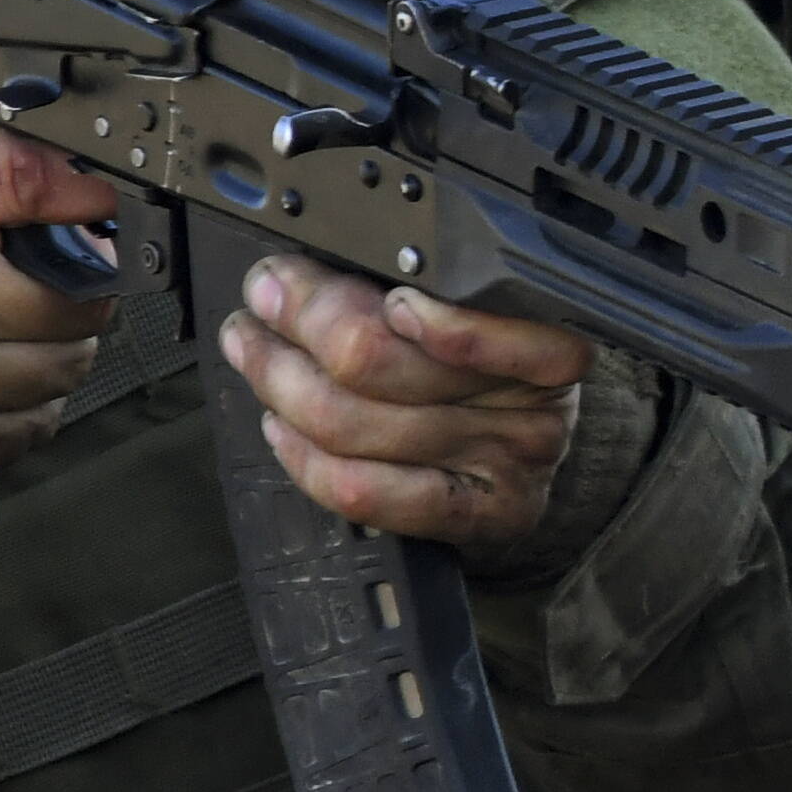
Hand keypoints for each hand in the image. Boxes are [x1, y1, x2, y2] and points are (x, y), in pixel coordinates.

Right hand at [0, 122, 119, 538]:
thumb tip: (16, 151)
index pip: (16, 176)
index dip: (79, 188)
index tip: (98, 200)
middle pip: (69, 285)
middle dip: (81, 284)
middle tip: (60, 280)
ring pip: (65, 359)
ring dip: (59, 348)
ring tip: (16, 336)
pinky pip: (36, 421)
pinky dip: (26, 405)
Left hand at [217, 255, 590, 553]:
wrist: (528, 465)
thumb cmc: (491, 374)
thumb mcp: (474, 314)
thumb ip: (408, 290)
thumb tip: (297, 275)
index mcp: (538, 334)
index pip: (440, 310)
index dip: (356, 294)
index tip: (291, 274)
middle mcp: (529, 404)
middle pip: (375, 359)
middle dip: (297, 323)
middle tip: (260, 301)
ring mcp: (499, 466)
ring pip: (351, 423)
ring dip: (279, 382)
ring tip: (253, 352)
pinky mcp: (467, 517)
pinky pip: (361, 490)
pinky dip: (304, 456)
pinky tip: (280, 424)